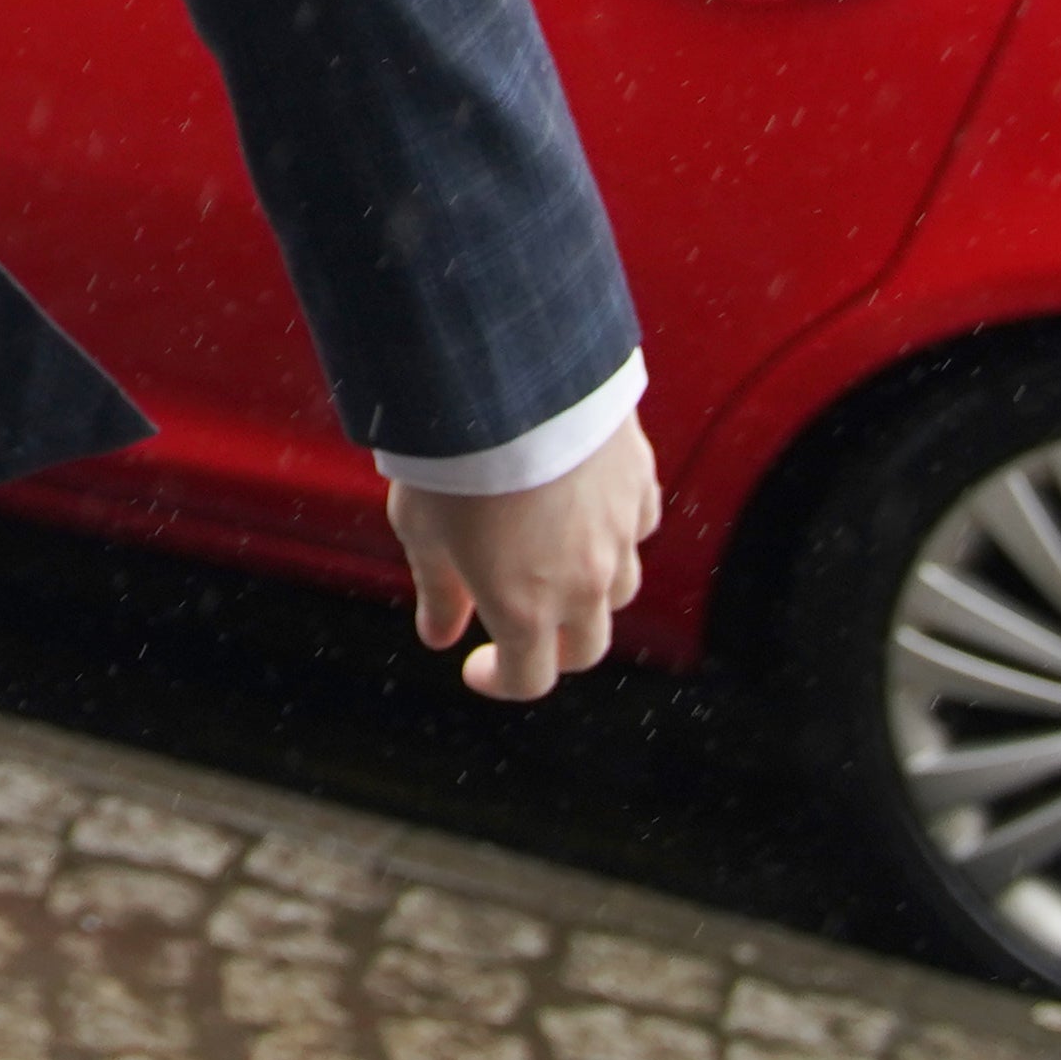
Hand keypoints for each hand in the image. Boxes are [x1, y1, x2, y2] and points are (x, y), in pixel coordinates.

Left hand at [391, 415, 661, 702]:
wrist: (508, 379)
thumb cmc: (452, 456)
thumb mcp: (422, 529)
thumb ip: (437, 590)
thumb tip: (440, 635)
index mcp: (525, 608)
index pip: (530, 678)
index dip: (501, 680)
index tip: (477, 666)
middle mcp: (583, 584)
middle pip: (586, 648)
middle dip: (554, 650)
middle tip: (522, 629)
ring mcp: (619, 535)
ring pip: (621, 591)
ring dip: (591, 595)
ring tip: (553, 565)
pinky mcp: (638, 485)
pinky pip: (636, 527)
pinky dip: (615, 532)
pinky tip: (584, 511)